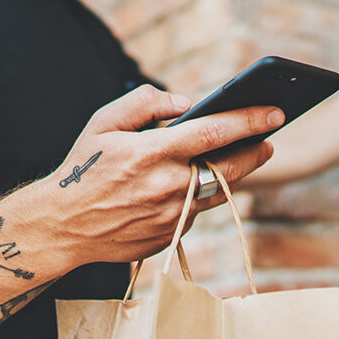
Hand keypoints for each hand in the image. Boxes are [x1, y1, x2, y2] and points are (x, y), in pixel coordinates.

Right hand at [42, 85, 282, 263]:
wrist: (62, 226)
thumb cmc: (83, 168)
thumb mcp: (103, 122)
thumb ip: (145, 102)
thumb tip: (185, 103)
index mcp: (152, 152)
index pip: (215, 132)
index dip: (250, 120)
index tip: (275, 112)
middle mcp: (167, 186)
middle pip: (229, 167)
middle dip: (255, 150)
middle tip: (268, 139)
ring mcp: (171, 215)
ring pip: (218, 192)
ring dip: (234, 174)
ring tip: (244, 157)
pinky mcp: (170, 235)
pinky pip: (197, 211)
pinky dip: (201, 195)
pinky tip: (201, 183)